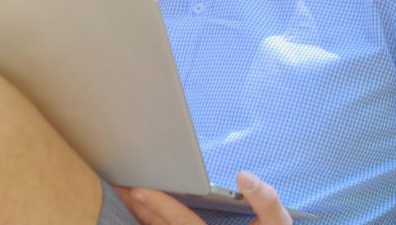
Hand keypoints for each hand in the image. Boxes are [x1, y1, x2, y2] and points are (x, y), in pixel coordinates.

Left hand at [115, 171, 293, 224]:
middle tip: (118, 186)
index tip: (137, 188)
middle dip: (139, 207)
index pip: (182, 222)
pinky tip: (140, 210)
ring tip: (122, 194)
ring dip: (141, 216)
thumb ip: (265, 200)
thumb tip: (243, 175)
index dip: (160, 204)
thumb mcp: (278, 224)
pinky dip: (152, 221)